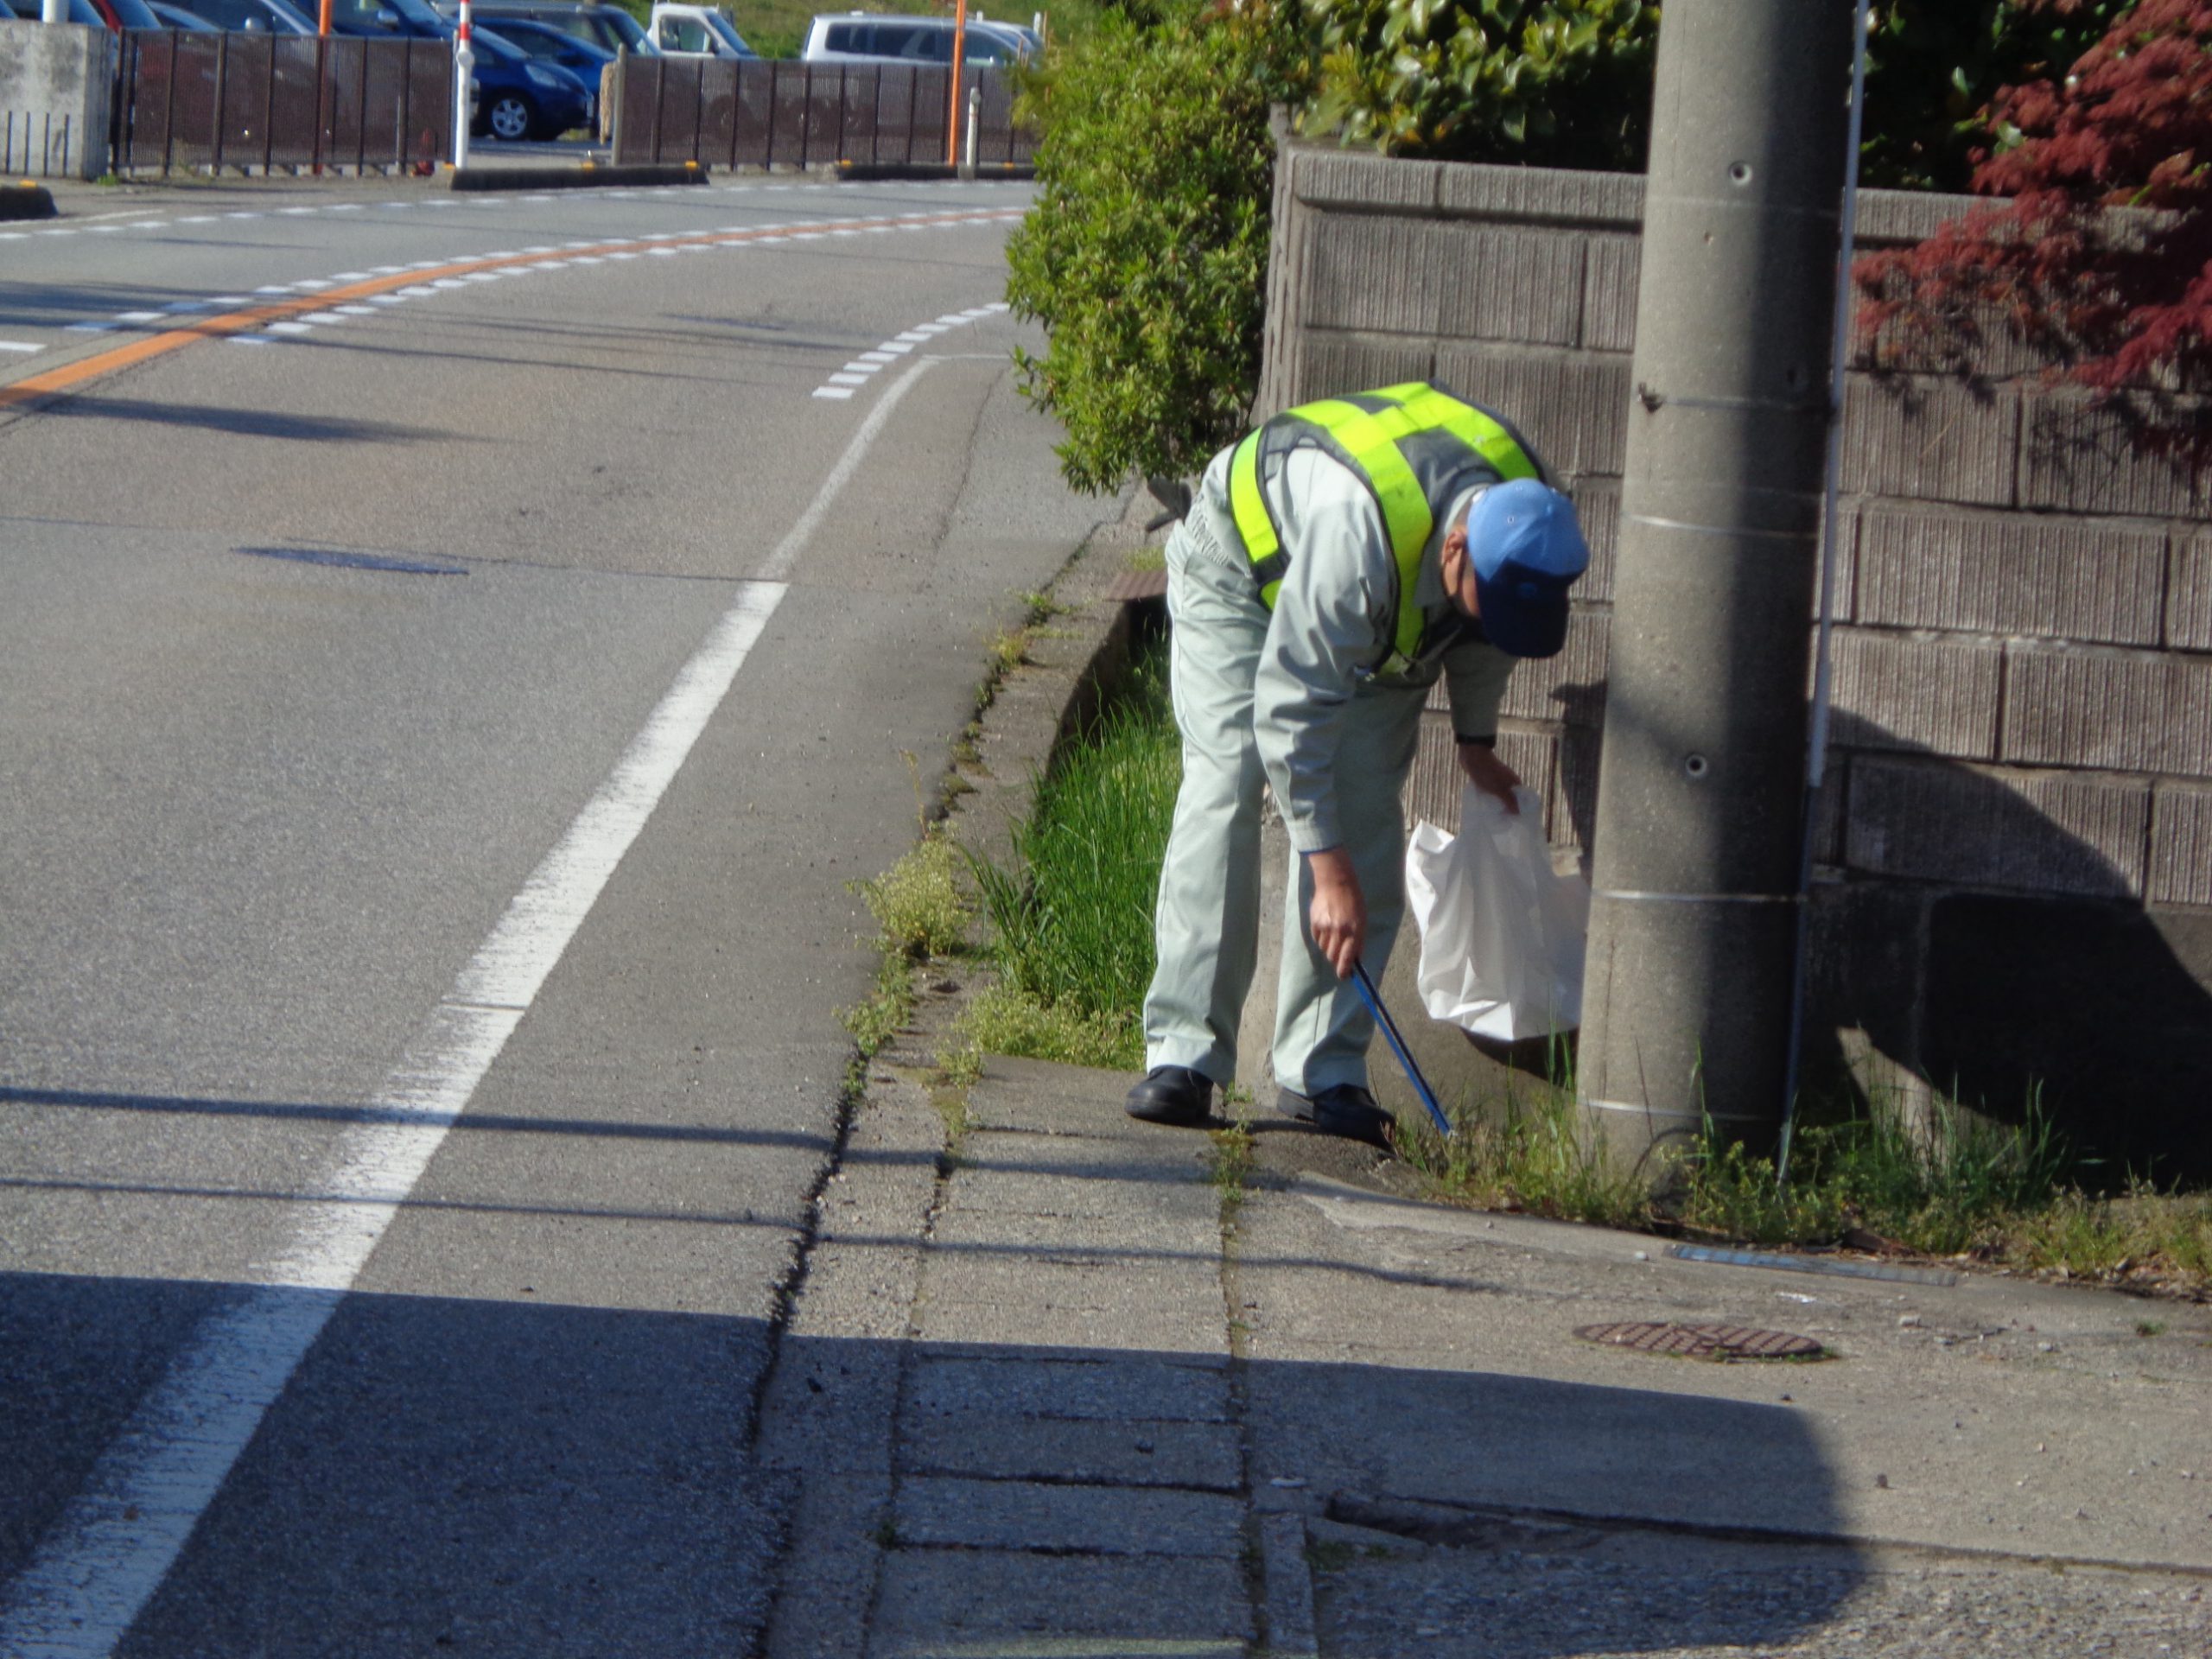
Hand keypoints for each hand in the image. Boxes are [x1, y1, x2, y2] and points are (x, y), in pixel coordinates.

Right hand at [1304, 846, 1365, 979]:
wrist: (1336, 882)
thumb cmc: (1353, 902)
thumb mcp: (1361, 921)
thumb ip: (1358, 940)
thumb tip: (1353, 959)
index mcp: (1354, 931)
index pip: (1347, 958)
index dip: (1344, 971)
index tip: (1344, 976)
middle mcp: (1339, 932)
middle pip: (1333, 957)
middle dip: (1336, 960)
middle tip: (1339, 957)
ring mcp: (1325, 928)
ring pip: (1324, 949)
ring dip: (1329, 948)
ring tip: (1334, 936)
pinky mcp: (1314, 923)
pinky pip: (1317, 940)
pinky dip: (1321, 939)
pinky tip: (1326, 928)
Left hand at [1458, 742, 1521, 813]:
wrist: (1472, 756)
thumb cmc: (1487, 773)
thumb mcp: (1499, 789)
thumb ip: (1509, 801)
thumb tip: (1518, 813)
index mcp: (1515, 782)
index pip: (1521, 798)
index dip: (1518, 808)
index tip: (1514, 820)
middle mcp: (1508, 780)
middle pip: (1510, 797)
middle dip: (1507, 808)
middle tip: (1502, 820)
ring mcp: (1498, 779)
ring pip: (1500, 794)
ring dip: (1497, 803)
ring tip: (1493, 815)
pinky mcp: (1488, 779)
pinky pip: (1491, 791)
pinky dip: (1489, 797)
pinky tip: (1485, 805)